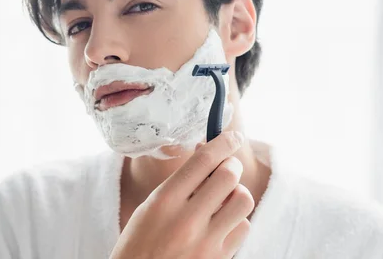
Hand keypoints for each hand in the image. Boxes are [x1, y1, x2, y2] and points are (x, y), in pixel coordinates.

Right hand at [110, 131, 253, 258]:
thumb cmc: (139, 243)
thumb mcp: (149, 207)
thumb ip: (178, 184)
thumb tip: (208, 154)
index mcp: (164, 201)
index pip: (203, 161)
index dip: (223, 142)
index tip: (232, 136)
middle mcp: (187, 219)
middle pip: (228, 175)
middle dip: (230, 165)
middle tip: (225, 168)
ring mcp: (206, 242)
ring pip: (243, 200)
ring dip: (237, 193)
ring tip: (224, 198)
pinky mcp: (220, 258)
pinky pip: (244, 227)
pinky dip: (237, 220)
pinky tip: (222, 222)